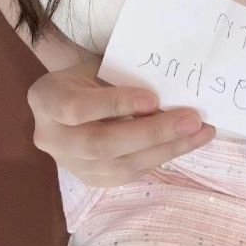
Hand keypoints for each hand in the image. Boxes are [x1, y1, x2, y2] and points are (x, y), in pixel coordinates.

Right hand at [27, 56, 216, 187]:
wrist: (71, 97)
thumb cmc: (89, 74)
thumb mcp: (98, 65)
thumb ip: (124, 77)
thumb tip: (174, 91)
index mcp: (45, 99)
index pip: (76, 108)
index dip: (115, 104)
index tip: (153, 98)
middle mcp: (51, 138)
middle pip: (101, 144)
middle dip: (152, 133)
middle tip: (193, 120)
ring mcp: (70, 164)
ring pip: (119, 166)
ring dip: (166, 149)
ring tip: (200, 133)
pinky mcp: (91, 180)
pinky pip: (129, 174)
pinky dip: (160, 157)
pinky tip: (185, 144)